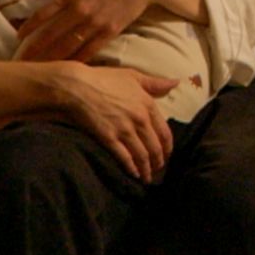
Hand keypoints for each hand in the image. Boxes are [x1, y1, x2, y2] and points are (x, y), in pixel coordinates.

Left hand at [17, 0, 156, 61]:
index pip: (44, 14)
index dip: (29, 28)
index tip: (18, 38)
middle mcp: (80, 10)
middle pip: (51, 35)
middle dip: (35, 50)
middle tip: (22, 62)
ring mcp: (94, 24)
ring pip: (68, 46)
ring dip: (52, 59)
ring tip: (40, 69)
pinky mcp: (109, 32)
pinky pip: (89, 50)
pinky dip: (77, 60)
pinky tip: (68, 69)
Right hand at [51, 62, 176, 181]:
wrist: (77, 86)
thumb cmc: (104, 78)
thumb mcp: (132, 76)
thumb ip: (155, 83)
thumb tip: (176, 82)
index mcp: (148, 105)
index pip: (165, 132)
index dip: (168, 147)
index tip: (167, 155)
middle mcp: (139, 119)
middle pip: (155, 147)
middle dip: (159, 162)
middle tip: (158, 170)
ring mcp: (124, 130)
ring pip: (142, 155)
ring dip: (147, 169)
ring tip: (148, 177)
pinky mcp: (109, 138)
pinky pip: (124, 157)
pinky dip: (131, 168)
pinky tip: (134, 174)